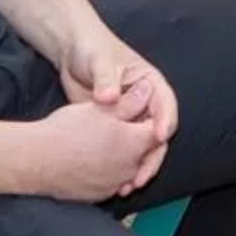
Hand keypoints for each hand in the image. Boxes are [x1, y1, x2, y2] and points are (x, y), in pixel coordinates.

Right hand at [23, 97, 166, 202]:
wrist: (36, 160)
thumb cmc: (67, 130)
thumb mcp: (101, 108)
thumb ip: (130, 101)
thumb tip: (147, 91)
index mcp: (135, 143)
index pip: (156, 131)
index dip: (147, 119)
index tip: (135, 113)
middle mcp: (130, 168)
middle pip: (144, 151)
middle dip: (135, 138)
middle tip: (115, 125)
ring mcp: (114, 184)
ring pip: (128, 168)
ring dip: (121, 156)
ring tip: (101, 141)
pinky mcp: (98, 196)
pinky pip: (111, 182)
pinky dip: (107, 171)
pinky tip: (91, 159)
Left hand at [60, 23, 180, 189]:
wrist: (70, 53)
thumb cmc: (90, 49)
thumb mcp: (99, 60)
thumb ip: (105, 77)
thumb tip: (109, 98)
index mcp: (151, 83)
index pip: (166, 104)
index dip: (165, 121)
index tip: (159, 137)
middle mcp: (146, 102)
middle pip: (157, 132)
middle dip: (152, 155)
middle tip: (142, 175)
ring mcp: (131, 116)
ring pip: (142, 145)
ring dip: (138, 166)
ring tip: (129, 185)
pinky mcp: (115, 127)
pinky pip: (124, 149)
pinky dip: (122, 165)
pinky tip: (114, 181)